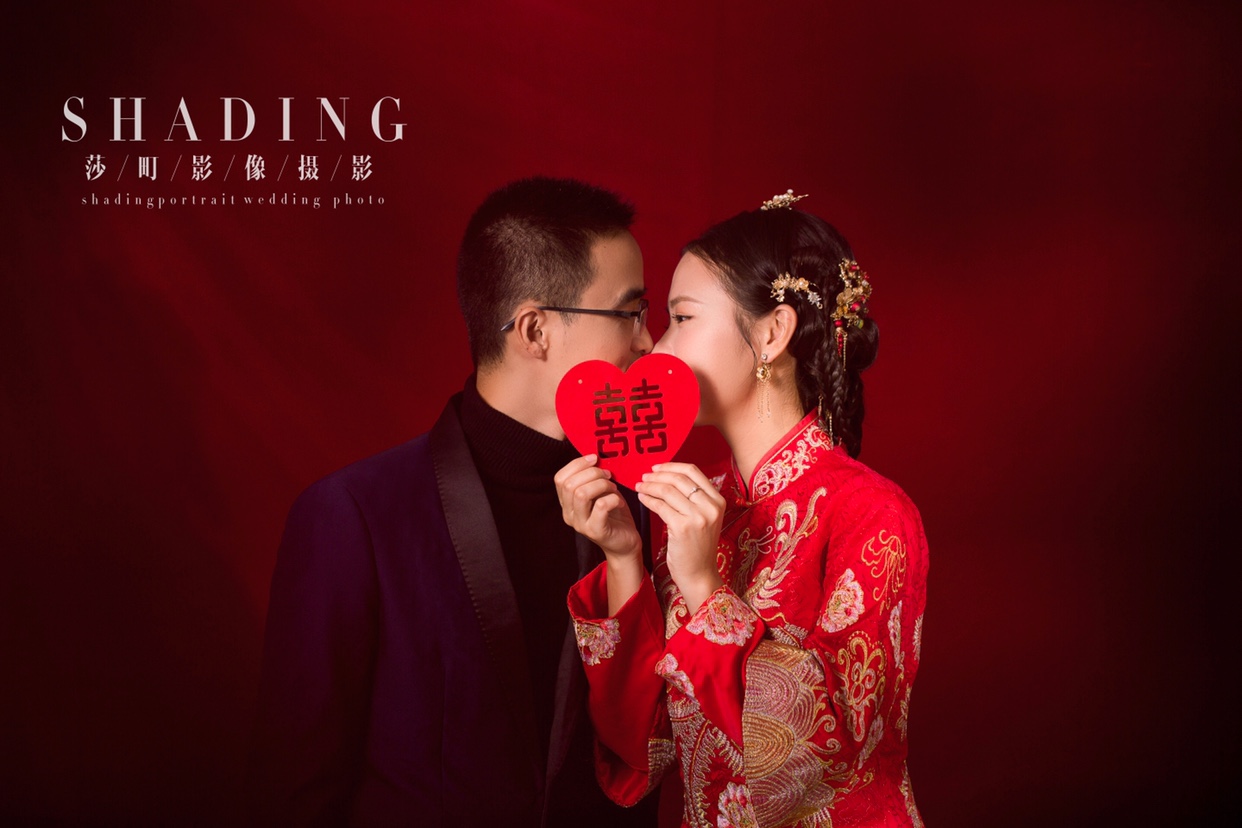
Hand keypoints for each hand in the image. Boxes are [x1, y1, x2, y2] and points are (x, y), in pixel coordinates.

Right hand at [555, 455, 643, 613]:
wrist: (626, 543)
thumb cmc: (614, 514)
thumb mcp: (601, 492)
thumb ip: (593, 478)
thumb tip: (594, 457)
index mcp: (567, 503)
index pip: (560, 478)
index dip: (577, 464)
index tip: (595, 459)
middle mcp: (569, 515)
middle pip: (570, 484)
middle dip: (592, 473)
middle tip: (609, 476)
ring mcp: (581, 525)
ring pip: (582, 494)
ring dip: (602, 485)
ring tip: (613, 488)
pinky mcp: (596, 531)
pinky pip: (601, 506)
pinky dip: (613, 498)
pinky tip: (620, 502)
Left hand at [635, 462, 724, 613]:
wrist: (699, 574)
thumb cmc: (697, 547)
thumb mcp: (704, 519)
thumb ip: (694, 499)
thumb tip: (669, 476)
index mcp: (718, 501)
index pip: (693, 471)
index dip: (672, 466)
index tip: (656, 468)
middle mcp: (711, 507)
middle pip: (679, 478)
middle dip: (657, 475)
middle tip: (644, 476)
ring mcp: (698, 517)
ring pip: (668, 490)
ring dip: (650, 486)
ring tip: (639, 486)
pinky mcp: (683, 527)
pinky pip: (660, 506)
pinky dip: (648, 500)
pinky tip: (641, 498)